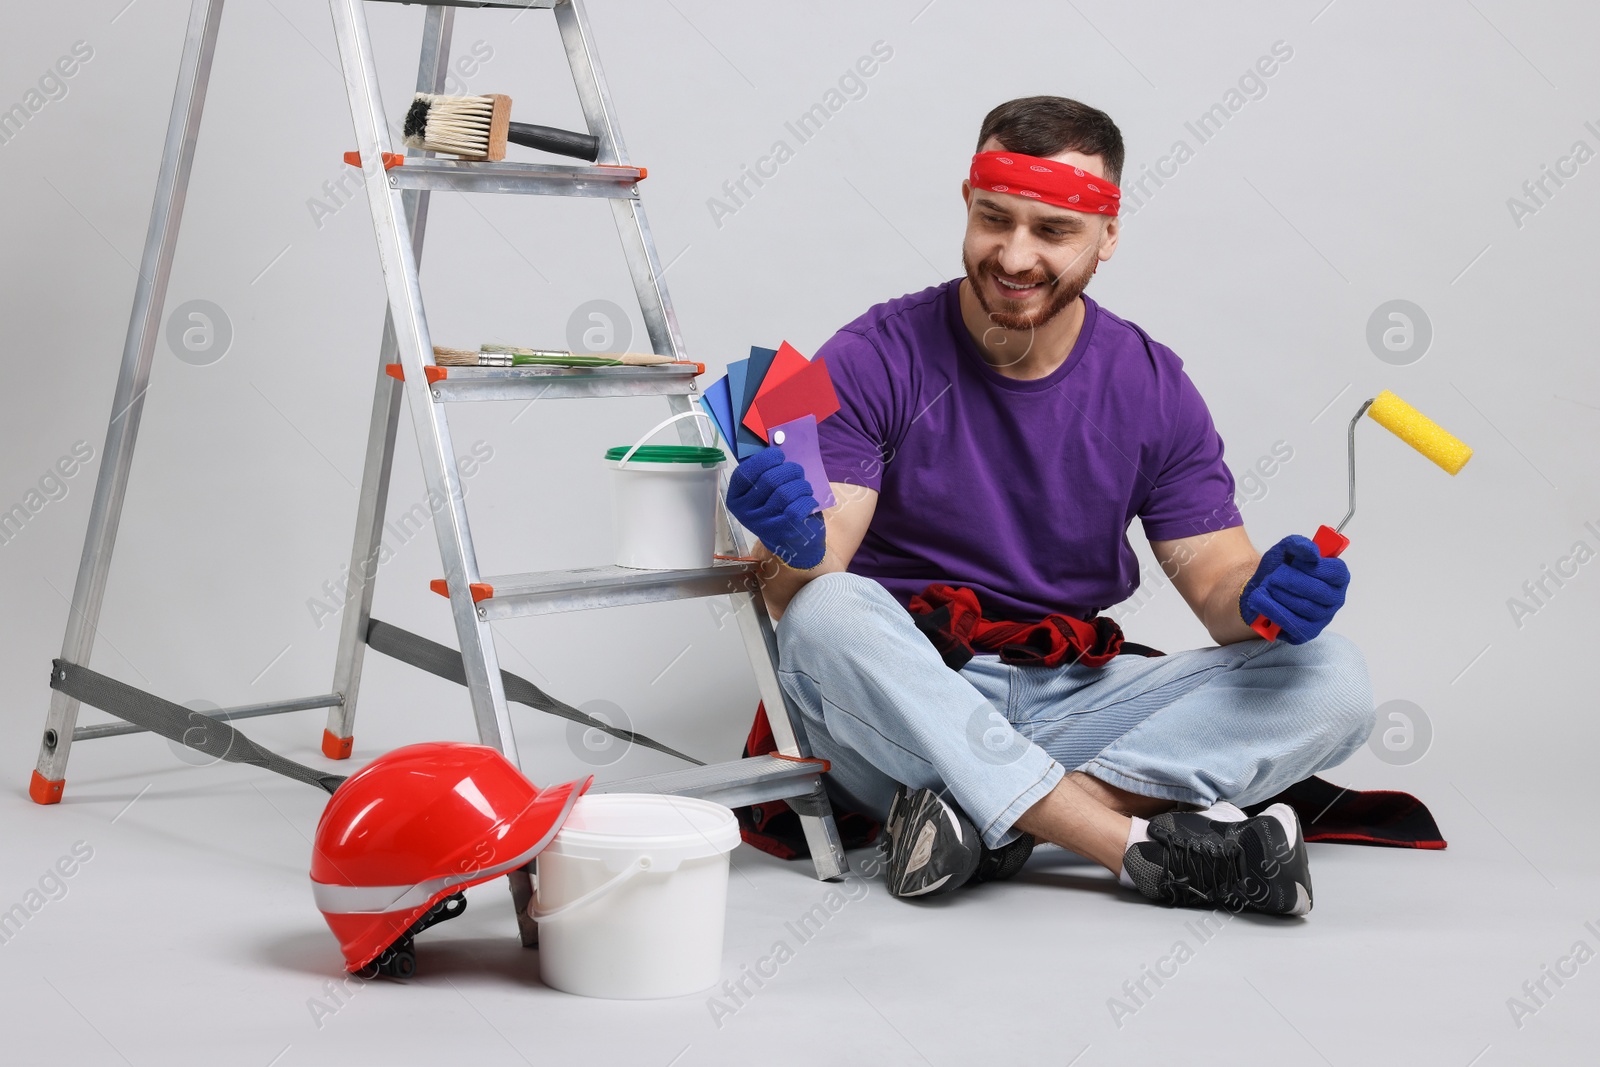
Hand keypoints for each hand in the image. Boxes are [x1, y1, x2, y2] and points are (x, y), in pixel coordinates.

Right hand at [726, 446, 825, 568]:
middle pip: (769, 480)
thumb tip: (775, 442)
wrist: (794, 542)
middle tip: (797, 471)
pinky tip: (808, 501)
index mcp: (736, 498)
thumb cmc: (780, 508)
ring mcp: (762, 524)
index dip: (764, 459)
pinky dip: (807, 500)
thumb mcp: (766, 490)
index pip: (745, 472)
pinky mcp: (782, 532)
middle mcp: (745, 513)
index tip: (779, 455)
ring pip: (785, 493)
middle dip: (789, 470)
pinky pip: (797, 507)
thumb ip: (765, 470)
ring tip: (804, 488)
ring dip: (801, 485)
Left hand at [1239, 534, 1349, 643]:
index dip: (1314, 567)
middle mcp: (1335, 599)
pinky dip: (1274, 611)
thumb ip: (1299, 545)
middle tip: (1274, 576)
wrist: (1260, 589)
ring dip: (1280, 595)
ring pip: (1306, 607)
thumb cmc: (1279, 568)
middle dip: (1292, 582)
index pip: (1336, 572)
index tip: (1295, 562)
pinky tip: (1261, 602)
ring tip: (1266, 587)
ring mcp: (1323, 618)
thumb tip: (1313, 552)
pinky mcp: (1307, 632)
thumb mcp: (1285, 549)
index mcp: (1337, 576)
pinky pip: (1294, 624)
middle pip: (1319, 591)